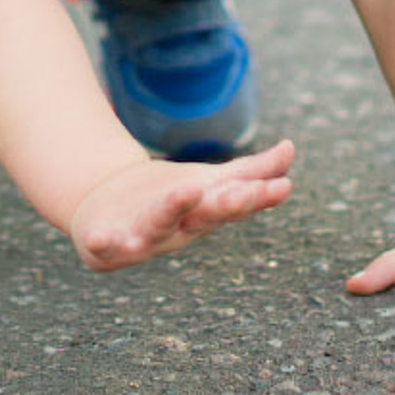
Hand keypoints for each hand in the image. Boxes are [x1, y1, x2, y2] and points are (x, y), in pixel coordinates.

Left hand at [69, 140, 294, 272]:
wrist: (103, 208)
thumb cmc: (166, 199)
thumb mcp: (206, 183)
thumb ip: (249, 171)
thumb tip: (291, 148)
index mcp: (202, 213)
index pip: (233, 203)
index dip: (256, 197)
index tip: (284, 187)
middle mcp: (176, 230)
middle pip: (201, 216)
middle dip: (221, 205)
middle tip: (239, 193)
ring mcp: (141, 238)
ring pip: (156, 228)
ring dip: (169, 212)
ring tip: (185, 190)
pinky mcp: (104, 243)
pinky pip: (105, 246)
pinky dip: (106, 243)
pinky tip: (102, 238)